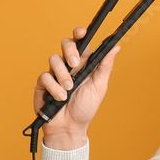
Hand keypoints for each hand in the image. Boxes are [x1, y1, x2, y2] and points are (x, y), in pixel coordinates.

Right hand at [33, 26, 119, 149]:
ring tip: (69, 89)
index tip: (81, 31)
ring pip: (54, 59)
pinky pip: (45, 76)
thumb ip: (105, 66)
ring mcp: (55, 73)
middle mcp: (69, 65)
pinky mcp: (43, 83)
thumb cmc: (86, 107)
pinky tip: (60, 97)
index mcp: (84, 63)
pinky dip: (54, 87)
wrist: (70, 127)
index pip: (81, 43)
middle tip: (75, 64)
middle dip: (70, 50)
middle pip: (66, 44)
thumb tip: (115, 46)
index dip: (80, 33)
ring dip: (63, 74)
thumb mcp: (99, 86)